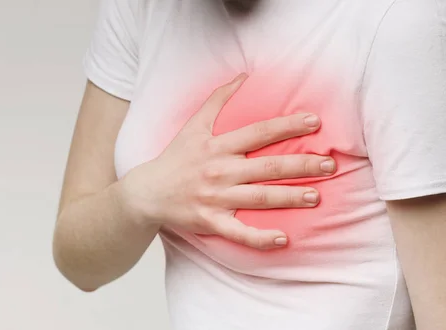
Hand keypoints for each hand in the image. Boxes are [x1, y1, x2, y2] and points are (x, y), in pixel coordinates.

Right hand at [120, 73, 335, 249]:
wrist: (147, 192)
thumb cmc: (175, 157)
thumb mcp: (193, 125)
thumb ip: (218, 99)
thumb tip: (243, 76)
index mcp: (217, 146)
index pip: (259, 132)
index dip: (288, 126)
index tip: (316, 122)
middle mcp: (219, 171)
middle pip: (267, 167)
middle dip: (301, 165)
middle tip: (329, 165)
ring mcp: (216, 199)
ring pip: (259, 199)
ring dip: (290, 197)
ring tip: (317, 196)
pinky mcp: (211, 222)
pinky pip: (239, 233)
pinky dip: (261, 238)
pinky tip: (284, 239)